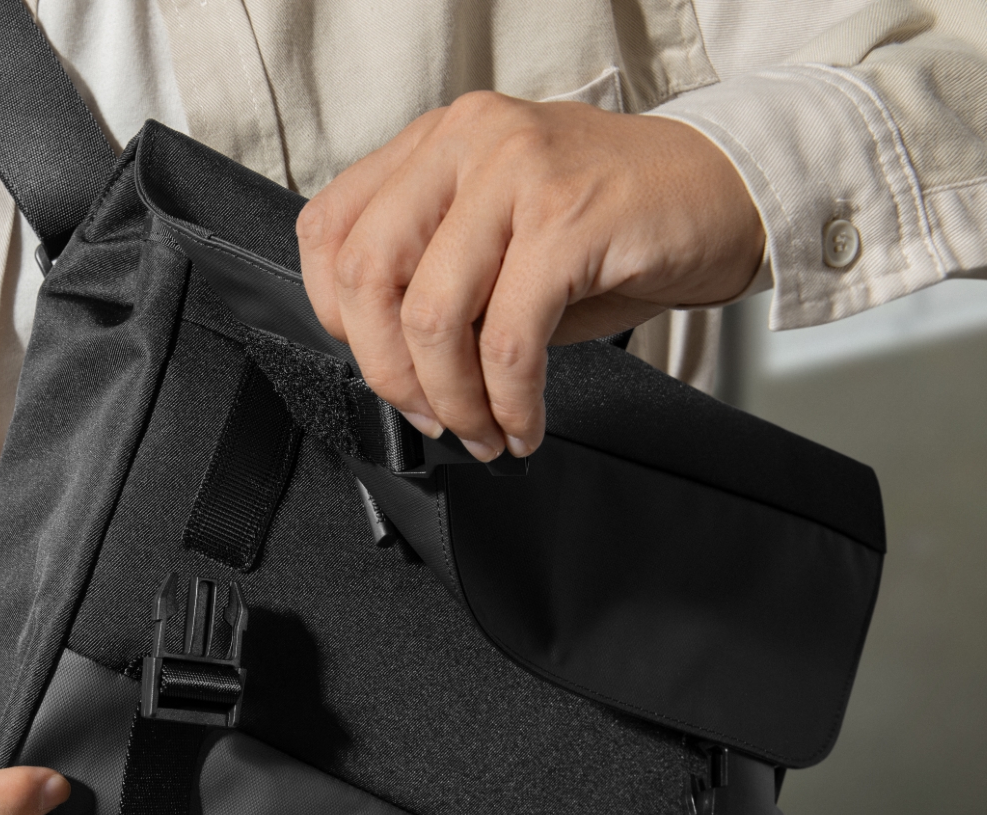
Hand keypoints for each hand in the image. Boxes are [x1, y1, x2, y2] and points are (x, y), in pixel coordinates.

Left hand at [297, 92, 763, 458]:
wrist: (726, 193)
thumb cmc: (610, 223)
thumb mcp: (500, 240)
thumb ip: (436, 282)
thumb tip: (394, 370)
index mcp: (436, 142)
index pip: (330, 228)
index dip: (336, 315)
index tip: (377, 366)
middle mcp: (468, 142)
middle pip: (369, 275)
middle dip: (390, 372)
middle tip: (427, 418)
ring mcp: (517, 173)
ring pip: (433, 314)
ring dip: (453, 399)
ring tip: (482, 430)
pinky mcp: (570, 219)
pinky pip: (509, 339)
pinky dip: (510, 401)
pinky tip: (524, 424)